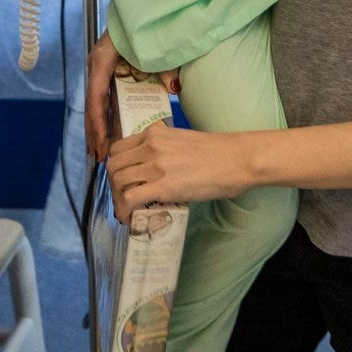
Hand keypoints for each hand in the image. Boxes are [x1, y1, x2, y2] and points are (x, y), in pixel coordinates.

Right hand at [84, 31, 177, 160]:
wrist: (145, 9)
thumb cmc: (149, 25)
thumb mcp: (157, 47)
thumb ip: (165, 67)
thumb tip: (175, 87)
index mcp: (103, 58)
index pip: (97, 96)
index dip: (98, 123)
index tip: (101, 145)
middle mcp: (97, 65)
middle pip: (93, 105)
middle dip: (95, 133)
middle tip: (100, 159)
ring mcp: (101, 69)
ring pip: (97, 104)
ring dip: (98, 128)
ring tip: (100, 154)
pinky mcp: (109, 72)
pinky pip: (106, 99)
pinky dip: (106, 117)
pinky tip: (108, 135)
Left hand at [106, 122, 250, 220]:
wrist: (237, 159)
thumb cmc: (218, 152)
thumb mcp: (182, 140)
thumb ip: (164, 149)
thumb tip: (157, 170)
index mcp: (155, 133)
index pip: (119, 148)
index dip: (117, 166)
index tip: (123, 179)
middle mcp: (150, 146)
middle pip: (114, 165)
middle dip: (114, 184)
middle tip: (124, 197)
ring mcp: (155, 165)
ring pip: (118, 181)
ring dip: (118, 198)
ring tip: (127, 210)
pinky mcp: (163, 186)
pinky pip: (130, 199)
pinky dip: (124, 210)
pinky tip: (129, 218)